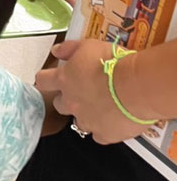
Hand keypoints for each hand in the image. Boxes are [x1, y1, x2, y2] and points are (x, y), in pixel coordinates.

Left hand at [36, 39, 153, 143]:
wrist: (137, 86)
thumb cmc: (113, 62)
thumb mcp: (89, 45)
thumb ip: (69, 49)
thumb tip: (56, 51)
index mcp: (64, 80)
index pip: (43, 81)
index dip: (46, 79)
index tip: (51, 78)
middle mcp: (71, 102)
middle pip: (60, 104)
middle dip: (68, 98)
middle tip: (85, 91)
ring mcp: (87, 121)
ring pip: (79, 121)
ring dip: (86, 115)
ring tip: (103, 106)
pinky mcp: (105, 135)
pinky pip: (99, 135)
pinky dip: (104, 129)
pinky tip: (114, 121)